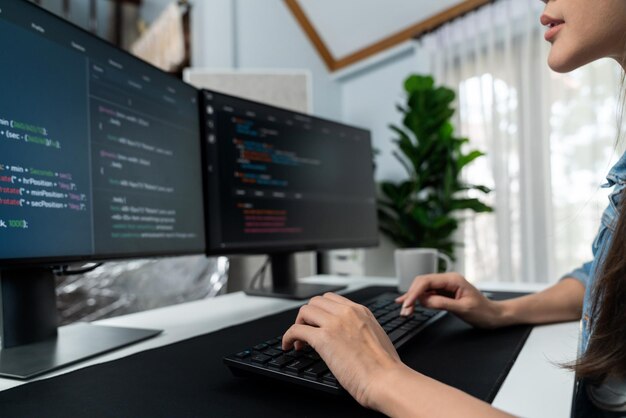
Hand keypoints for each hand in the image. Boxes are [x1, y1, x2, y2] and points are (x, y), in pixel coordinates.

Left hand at [282, 293, 403, 408]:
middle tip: (307, 332)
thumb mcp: (376, 336)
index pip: (332, 299)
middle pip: (316, 302)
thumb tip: (349, 336)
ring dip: (298, 324)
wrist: (386, 379)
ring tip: (299, 341)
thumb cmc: (385, 367)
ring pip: (305, 311)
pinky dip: (288, 336)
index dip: (321, 311)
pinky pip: (296, 329)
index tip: (317, 322)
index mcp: (361, 311)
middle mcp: (347, 312)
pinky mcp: (323, 338)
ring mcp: (334, 323)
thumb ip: (362, 329)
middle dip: (308, 316)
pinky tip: (289, 345)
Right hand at [396, 272, 503, 328]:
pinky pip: (428, 294)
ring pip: (423, 289)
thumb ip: (442, 303)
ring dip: (413, 299)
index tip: (407, 304)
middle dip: (411, 295)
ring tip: (405, 310)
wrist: (494, 316)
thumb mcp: (463, 309)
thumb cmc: (483, 312)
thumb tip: (424, 300)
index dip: (414, 292)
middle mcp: (447, 280)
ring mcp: (445, 286)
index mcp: (453, 280)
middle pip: (422, 283)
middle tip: (404, 310)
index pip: (427, 282)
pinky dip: (418, 300)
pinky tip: (409, 304)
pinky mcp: (444, 294)